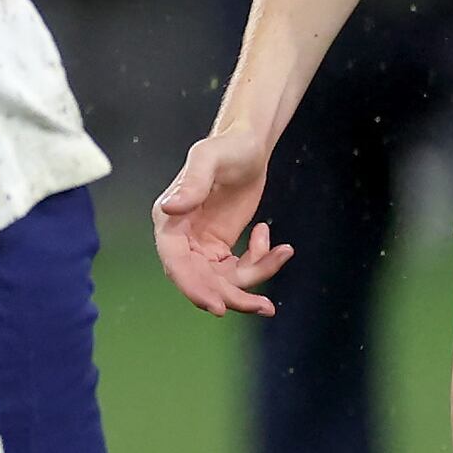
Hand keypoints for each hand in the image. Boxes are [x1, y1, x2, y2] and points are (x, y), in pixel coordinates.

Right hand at [151, 122, 293, 315]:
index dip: (193, 287)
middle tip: (262, 306)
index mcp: (170, 221)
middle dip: (231, 295)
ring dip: (253, 283)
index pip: (175, 263)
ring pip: (222, 282)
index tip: (218, 306)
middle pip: (200, 281)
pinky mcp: (222, 248)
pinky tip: (278, 244)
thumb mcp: (209, 159)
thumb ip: (192, 183)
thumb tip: (170, 209)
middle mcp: (182, 239)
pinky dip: (262, 264)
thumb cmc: (228, 146)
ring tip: (282, 257)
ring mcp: (202, 246)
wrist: (249, 146)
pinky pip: (239, 271)